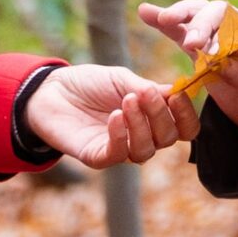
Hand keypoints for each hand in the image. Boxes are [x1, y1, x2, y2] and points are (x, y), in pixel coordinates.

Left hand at [25, 64, 199, 166]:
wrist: (51, 90)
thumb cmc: (89, 84)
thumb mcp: (122, 79)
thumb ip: (148, 88)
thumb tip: (178, 92)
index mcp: (152, 118)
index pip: (183, 128)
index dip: (187, 115)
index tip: (178, 95)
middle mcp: (140, 137)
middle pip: (168, 139)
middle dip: (161, 115)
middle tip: (145, 94)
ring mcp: (119, 149)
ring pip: (145, 151)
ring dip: (141, 125)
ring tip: (127, 100)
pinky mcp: (97, 157)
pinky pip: (117, 155)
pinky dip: (120, 135)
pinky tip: (114, 116)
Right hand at [138, 0, 237, 139]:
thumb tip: (222, 63)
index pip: (237, 22)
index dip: (221, 34)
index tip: (211, 54)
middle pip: (213, 14)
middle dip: (198, 25)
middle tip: (190, 43)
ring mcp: (218, 40)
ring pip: (195, 18)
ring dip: (177, 16)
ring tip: (159, 17)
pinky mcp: (203, 53)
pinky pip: (181, 35)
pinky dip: (165, 24)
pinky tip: (145, 12)